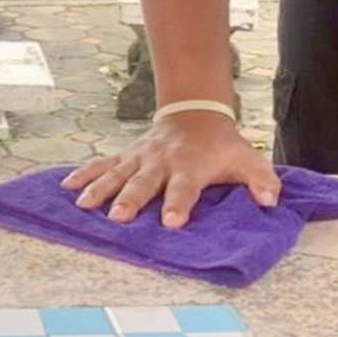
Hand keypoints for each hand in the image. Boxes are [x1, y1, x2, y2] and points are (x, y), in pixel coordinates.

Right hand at [63, 112, 279, 227]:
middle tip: (118, 218)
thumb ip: (262, 181)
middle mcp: (161, 161)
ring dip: (101, 188)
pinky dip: (84, 174)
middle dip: (131, 199)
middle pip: (144, 182)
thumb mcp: (247, 159)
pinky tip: (67, 187)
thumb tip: (271, 201)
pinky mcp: (126, 155)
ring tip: (84, 206)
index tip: (171, 222)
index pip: (184, 187)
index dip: (179, 204)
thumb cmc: (221, 146)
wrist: (195, 114)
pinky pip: (102, 164)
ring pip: (118, 172)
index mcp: (190, 166)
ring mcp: (140, 157)